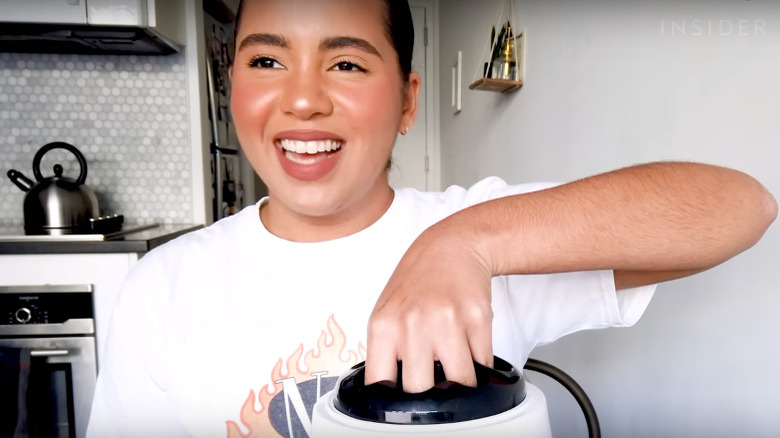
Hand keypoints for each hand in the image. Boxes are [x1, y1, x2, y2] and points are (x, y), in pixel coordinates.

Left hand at [365, 222, 494, 392]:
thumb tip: (387, 395)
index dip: (391, 400)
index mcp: (384, 326)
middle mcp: (414, 323)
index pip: (381, 383)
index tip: (400, 404)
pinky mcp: (479, 318)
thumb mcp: (386, 313)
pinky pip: (483, 363)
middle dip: (429, 393)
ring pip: (460, 382)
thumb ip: (385, 352)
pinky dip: (478, 365)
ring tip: (454, 368)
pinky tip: (469, 349)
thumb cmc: (416, 283)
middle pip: (421, 390)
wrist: (451, 247)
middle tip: (432, 382)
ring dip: (461, 383)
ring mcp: (448, 321)